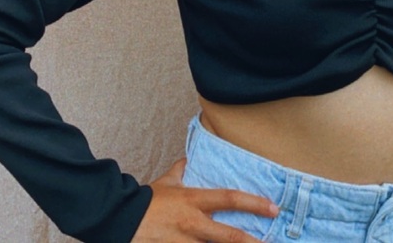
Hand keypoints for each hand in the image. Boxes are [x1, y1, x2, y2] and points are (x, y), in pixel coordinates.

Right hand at [132, 158, 279, 241]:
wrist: (119, 218)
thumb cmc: (146, 200)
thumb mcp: (166, 182)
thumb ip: (180, 170)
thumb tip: (188, 158)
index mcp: (194, 201)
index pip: (230, 198)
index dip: (253, 203)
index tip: (273, 208)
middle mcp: (193, 224)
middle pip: (229, 237)